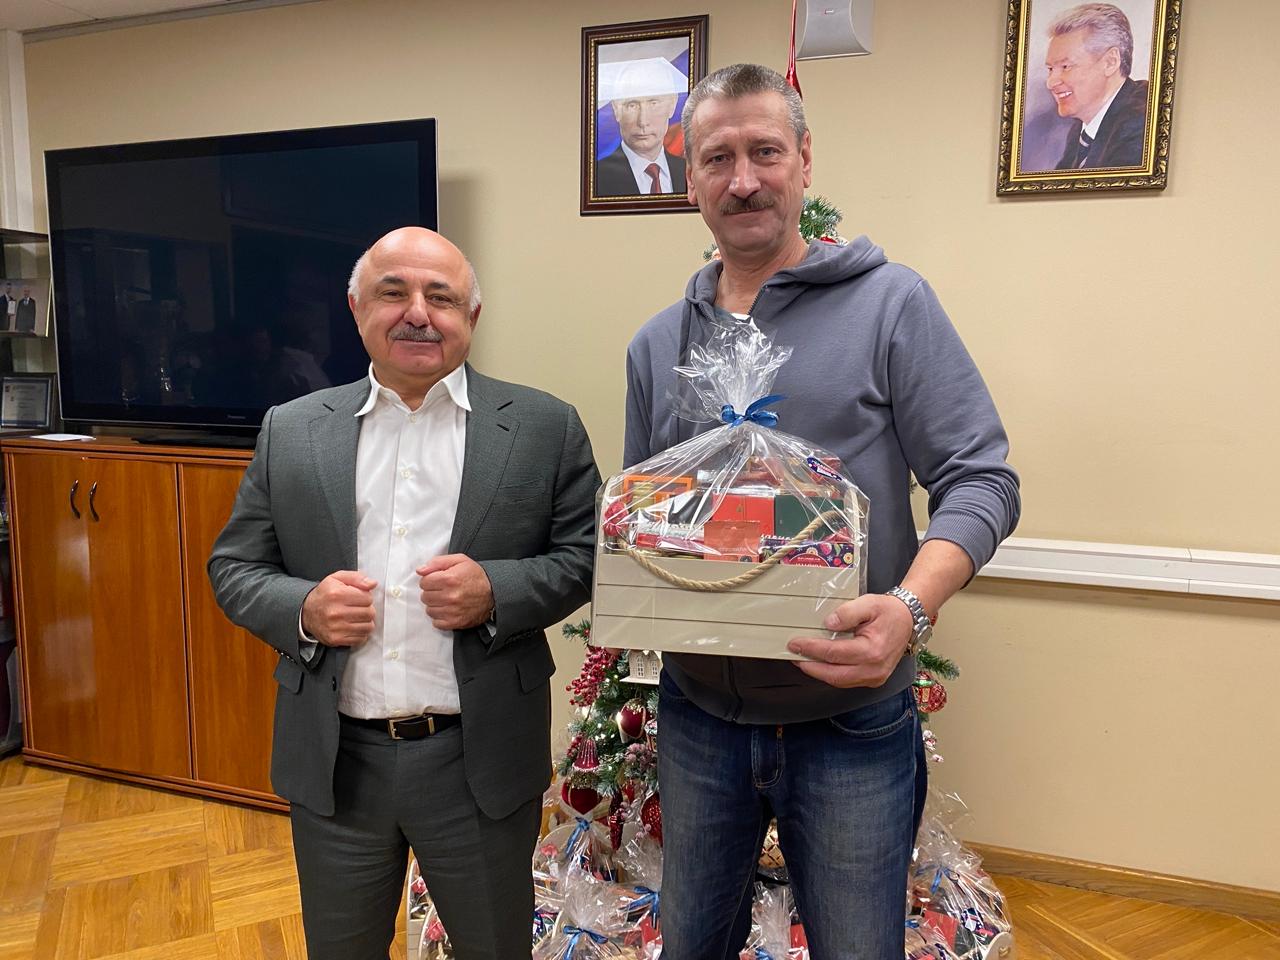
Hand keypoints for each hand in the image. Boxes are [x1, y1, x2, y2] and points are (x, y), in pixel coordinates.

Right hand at [301, 570, 376, 646]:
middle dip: (367, 609)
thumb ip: (357, 578)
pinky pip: (360, 639)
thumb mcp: (337, 578)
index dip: (366, 597)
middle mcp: (335, 612)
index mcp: (337, 594)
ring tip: (356, 617)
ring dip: (365, 622)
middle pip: (369, 613)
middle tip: (358, 608)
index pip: (368, 598)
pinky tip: (352, 626)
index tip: (359, 597)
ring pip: (368, 627)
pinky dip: (360, 633)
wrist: (306, 612)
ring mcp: (335, 628)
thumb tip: (372, 583)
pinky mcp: (336, 639)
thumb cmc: (324, 595)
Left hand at [416, 554, 493, 629]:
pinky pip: (436, 623)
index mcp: (449, 578)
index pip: (424, 582)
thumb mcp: (459, 560)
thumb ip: (437, 562)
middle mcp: (450, 596)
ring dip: (435, 605)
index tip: (438, 581)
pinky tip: (448, 610)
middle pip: (425, 597)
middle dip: (432, 592)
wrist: (494, 593)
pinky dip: (440, 617)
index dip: (430, 580)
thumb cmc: (476, 576)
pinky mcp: (455, 622)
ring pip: (429, 610)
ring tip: (446, 600)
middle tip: (443, 590)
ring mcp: (452, 611)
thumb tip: (420, 570)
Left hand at [786, 593, 912, 688]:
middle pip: (834, 674)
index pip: (833, 653)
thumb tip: (828, 624)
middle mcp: (874, 669)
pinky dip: (831, 674)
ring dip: (819, 672)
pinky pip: (847, 681)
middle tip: (794, 655)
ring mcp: (875, 677)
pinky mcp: (874, 679)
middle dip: (810, 666)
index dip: (811, 649)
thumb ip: (847, 613)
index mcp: (872, 651)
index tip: (796, 643)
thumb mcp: (868, 603)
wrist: (908, 620)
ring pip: (839, 681)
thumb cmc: (888, 611)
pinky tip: (820, 665)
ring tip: (803, 660)